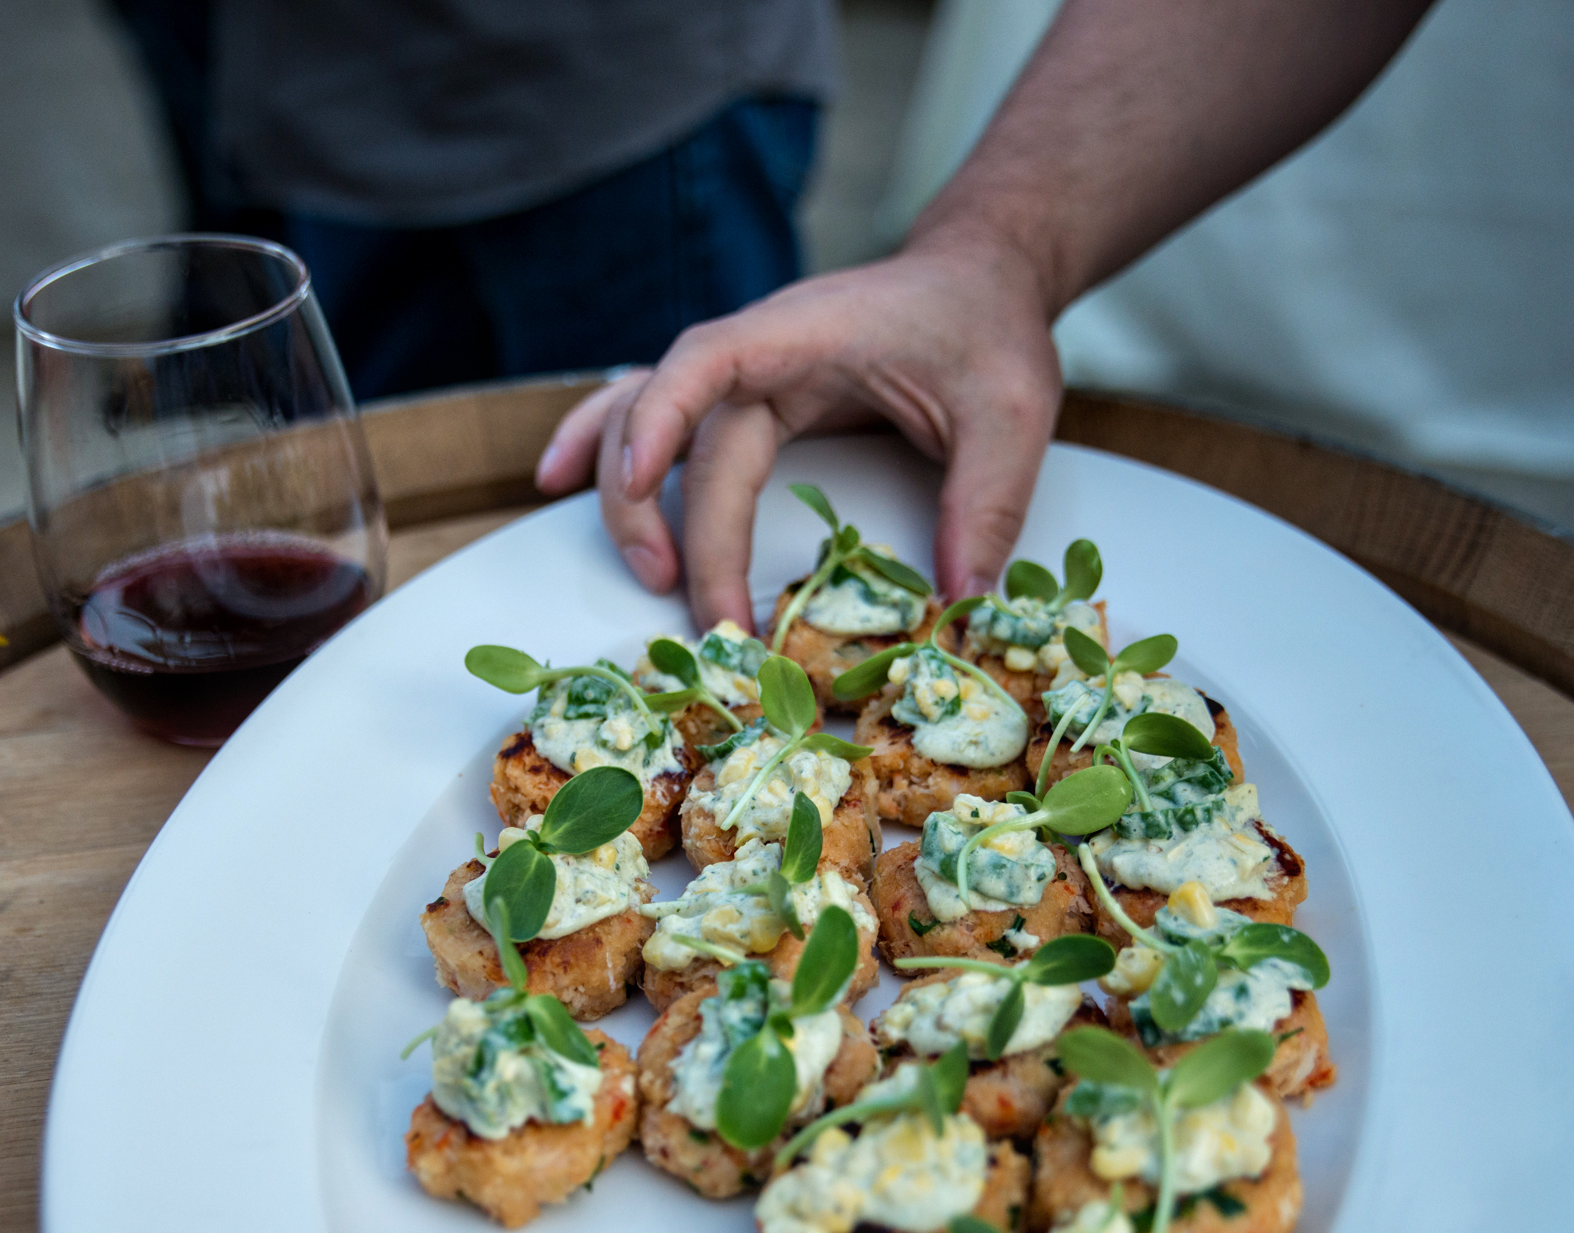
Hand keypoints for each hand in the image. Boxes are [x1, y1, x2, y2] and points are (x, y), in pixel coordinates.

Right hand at [533, 227, 1062, 629]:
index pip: (707, 361)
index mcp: (808, 333)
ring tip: (646, 575)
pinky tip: (560, 482)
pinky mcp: (746, 395)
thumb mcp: (1013, 411)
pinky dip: (610, 449)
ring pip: (645, 418)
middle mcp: (758, 348)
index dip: (662, 418)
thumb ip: (988, 501)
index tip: (638, 483)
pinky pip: (659, 416)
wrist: (978, 276)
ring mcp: (744, 371)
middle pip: (676, 427)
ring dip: (626, 496)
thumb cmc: (988, 328)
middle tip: (702, 615)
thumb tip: (964, 599)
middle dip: (671, 522)